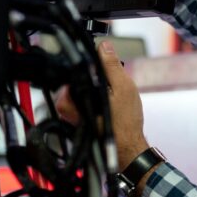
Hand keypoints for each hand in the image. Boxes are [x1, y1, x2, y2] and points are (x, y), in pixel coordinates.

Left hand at [55, 40, 148, 170]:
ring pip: (72, 93)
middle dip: (86, 76)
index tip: (98, 58)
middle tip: (103, 79)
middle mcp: (69, 106)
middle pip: (69, 82)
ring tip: (106, 93)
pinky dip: (89, 100)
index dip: (86, 62)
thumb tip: (103, 47)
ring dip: (88, 88)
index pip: (71, 70)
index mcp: (76, 96)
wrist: (127, 148)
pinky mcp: (75, 122)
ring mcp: (70, 115)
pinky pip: (76, 104)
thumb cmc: (125, 122)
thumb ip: (111, 66)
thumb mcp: (123, 88)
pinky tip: (103, 104)